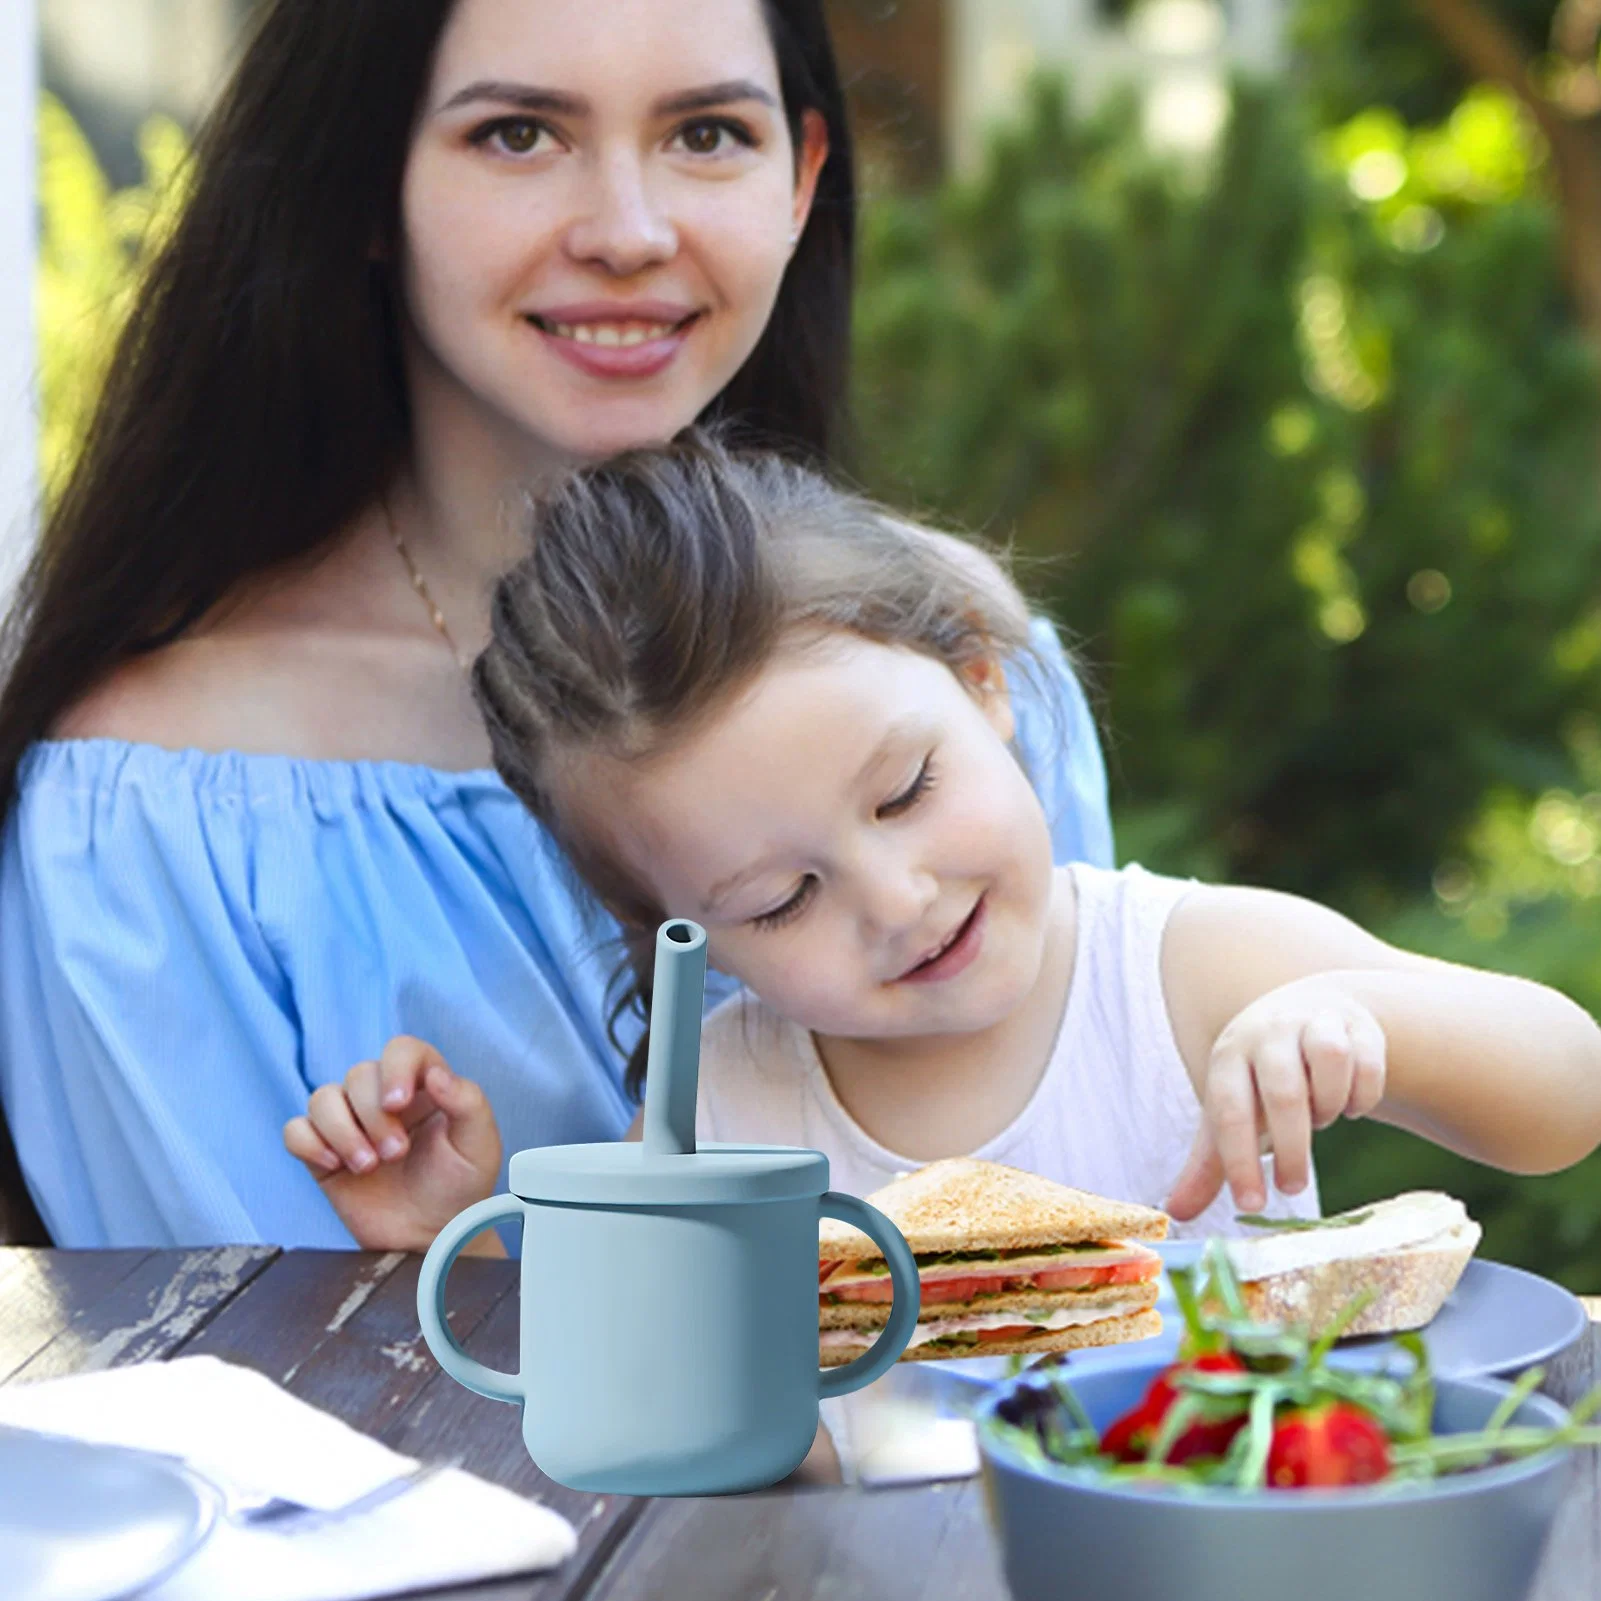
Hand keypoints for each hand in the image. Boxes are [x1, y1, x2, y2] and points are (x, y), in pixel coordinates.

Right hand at [282, 1036, 503, 1252]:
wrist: (432, 1238)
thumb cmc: (460, 1188)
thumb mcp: (480, 1145)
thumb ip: (467, 1102)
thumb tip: (436, 1073)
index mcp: (424, 1086)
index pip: (402, 1050)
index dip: (395, 1068)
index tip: (397, 1103)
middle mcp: (384, 1098)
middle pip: (359, 1074)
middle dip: (373, 1117)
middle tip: (396, 1154)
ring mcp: (351, 1124)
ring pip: (322, 1097)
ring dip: (341, 1131)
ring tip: (367, 1166)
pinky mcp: (324, 1153)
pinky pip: (296, 1130)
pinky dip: (308, 1143)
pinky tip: (334, 1166)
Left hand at [1165, 978, 1386, 1221]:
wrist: (1306, 1013)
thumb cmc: (1259, 1079)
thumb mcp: (1231, 1112)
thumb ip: (1208, 1164)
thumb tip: (1176, 1213)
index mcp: (1229, 1055)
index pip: (1229, 1110)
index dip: (1239, 1161)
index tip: (1251, 1205)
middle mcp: (1268, 1031)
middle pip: (1284, 1092)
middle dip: (1291, 1149)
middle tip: (1291, 1186)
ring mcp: (1314, 1021)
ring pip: (1330, 1060)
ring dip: (1329, 1105)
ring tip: (1321, 1120)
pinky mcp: (1358, 1023)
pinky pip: (1368, 1062)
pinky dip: (1363, 1095)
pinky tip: (1351, 1105)